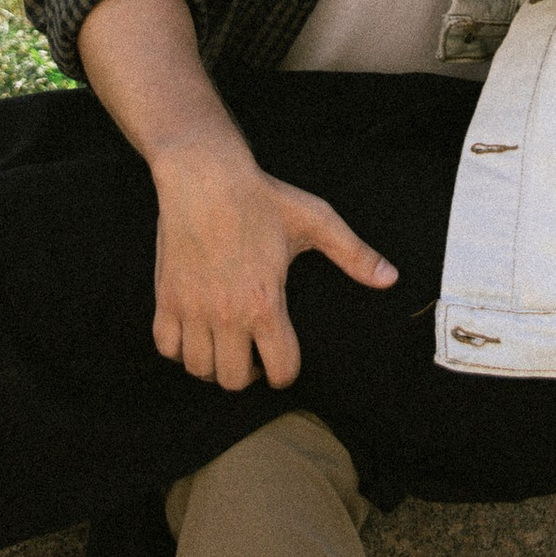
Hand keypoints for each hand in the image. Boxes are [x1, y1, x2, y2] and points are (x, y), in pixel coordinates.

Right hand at [150, 136, 397, 390]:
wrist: (203, 176)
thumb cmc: (260, 197)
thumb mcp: (316, 221)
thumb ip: (354, 254)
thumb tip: (390, 278)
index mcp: (265, 303)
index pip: (280, 369)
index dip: (287, 373)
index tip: (284, 362)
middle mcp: (226, 314)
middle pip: (233, 379)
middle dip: (249, 375)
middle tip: (254, 355)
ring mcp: (192, 308)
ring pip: (198, 368)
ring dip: (214, 365)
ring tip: (226, 346)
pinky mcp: (166, 297)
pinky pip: (165, 346)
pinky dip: (179, 348)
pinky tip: (195, 332)